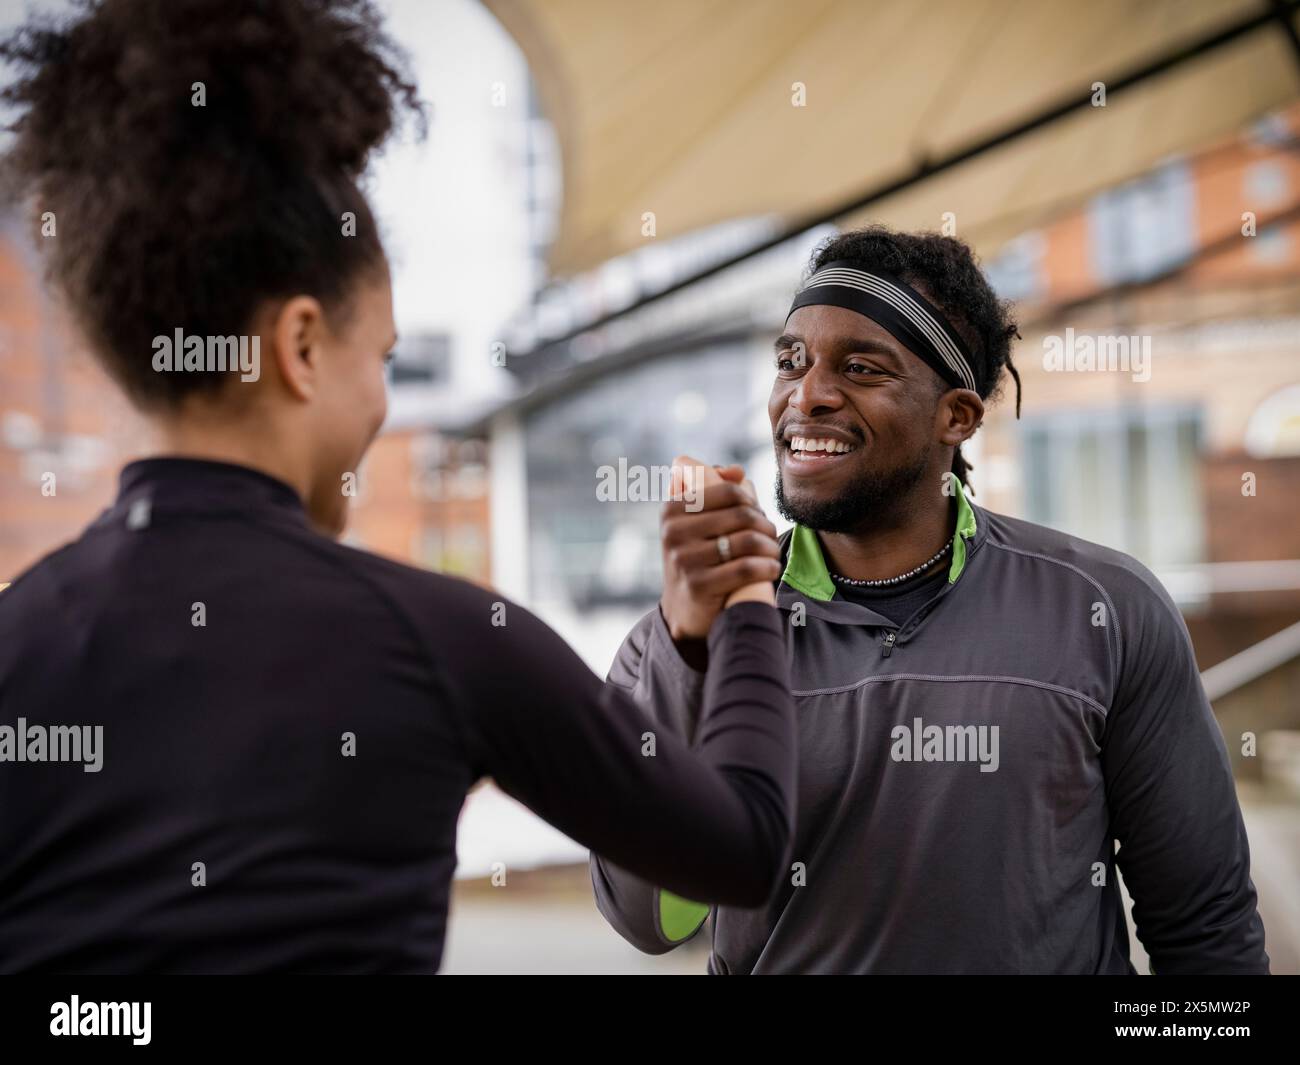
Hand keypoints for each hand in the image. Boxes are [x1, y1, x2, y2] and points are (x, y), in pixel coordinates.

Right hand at [660, 455, 780, 646]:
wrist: (683, 608)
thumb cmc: (698, 554)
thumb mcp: (695, 520)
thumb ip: (714, 488)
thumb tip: (736, 472)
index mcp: (672, 508)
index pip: (729, 491)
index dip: (751, 501)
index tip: (755, 515)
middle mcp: (673, 532)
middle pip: (742, 515)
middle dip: (765, 525)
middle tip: (769, 536)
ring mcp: (684, 559)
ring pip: (748, 541)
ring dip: (770, 548)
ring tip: (772, 553)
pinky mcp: (699, 585)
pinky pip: (747, 568)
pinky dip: (767, 567)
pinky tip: (770, 568)